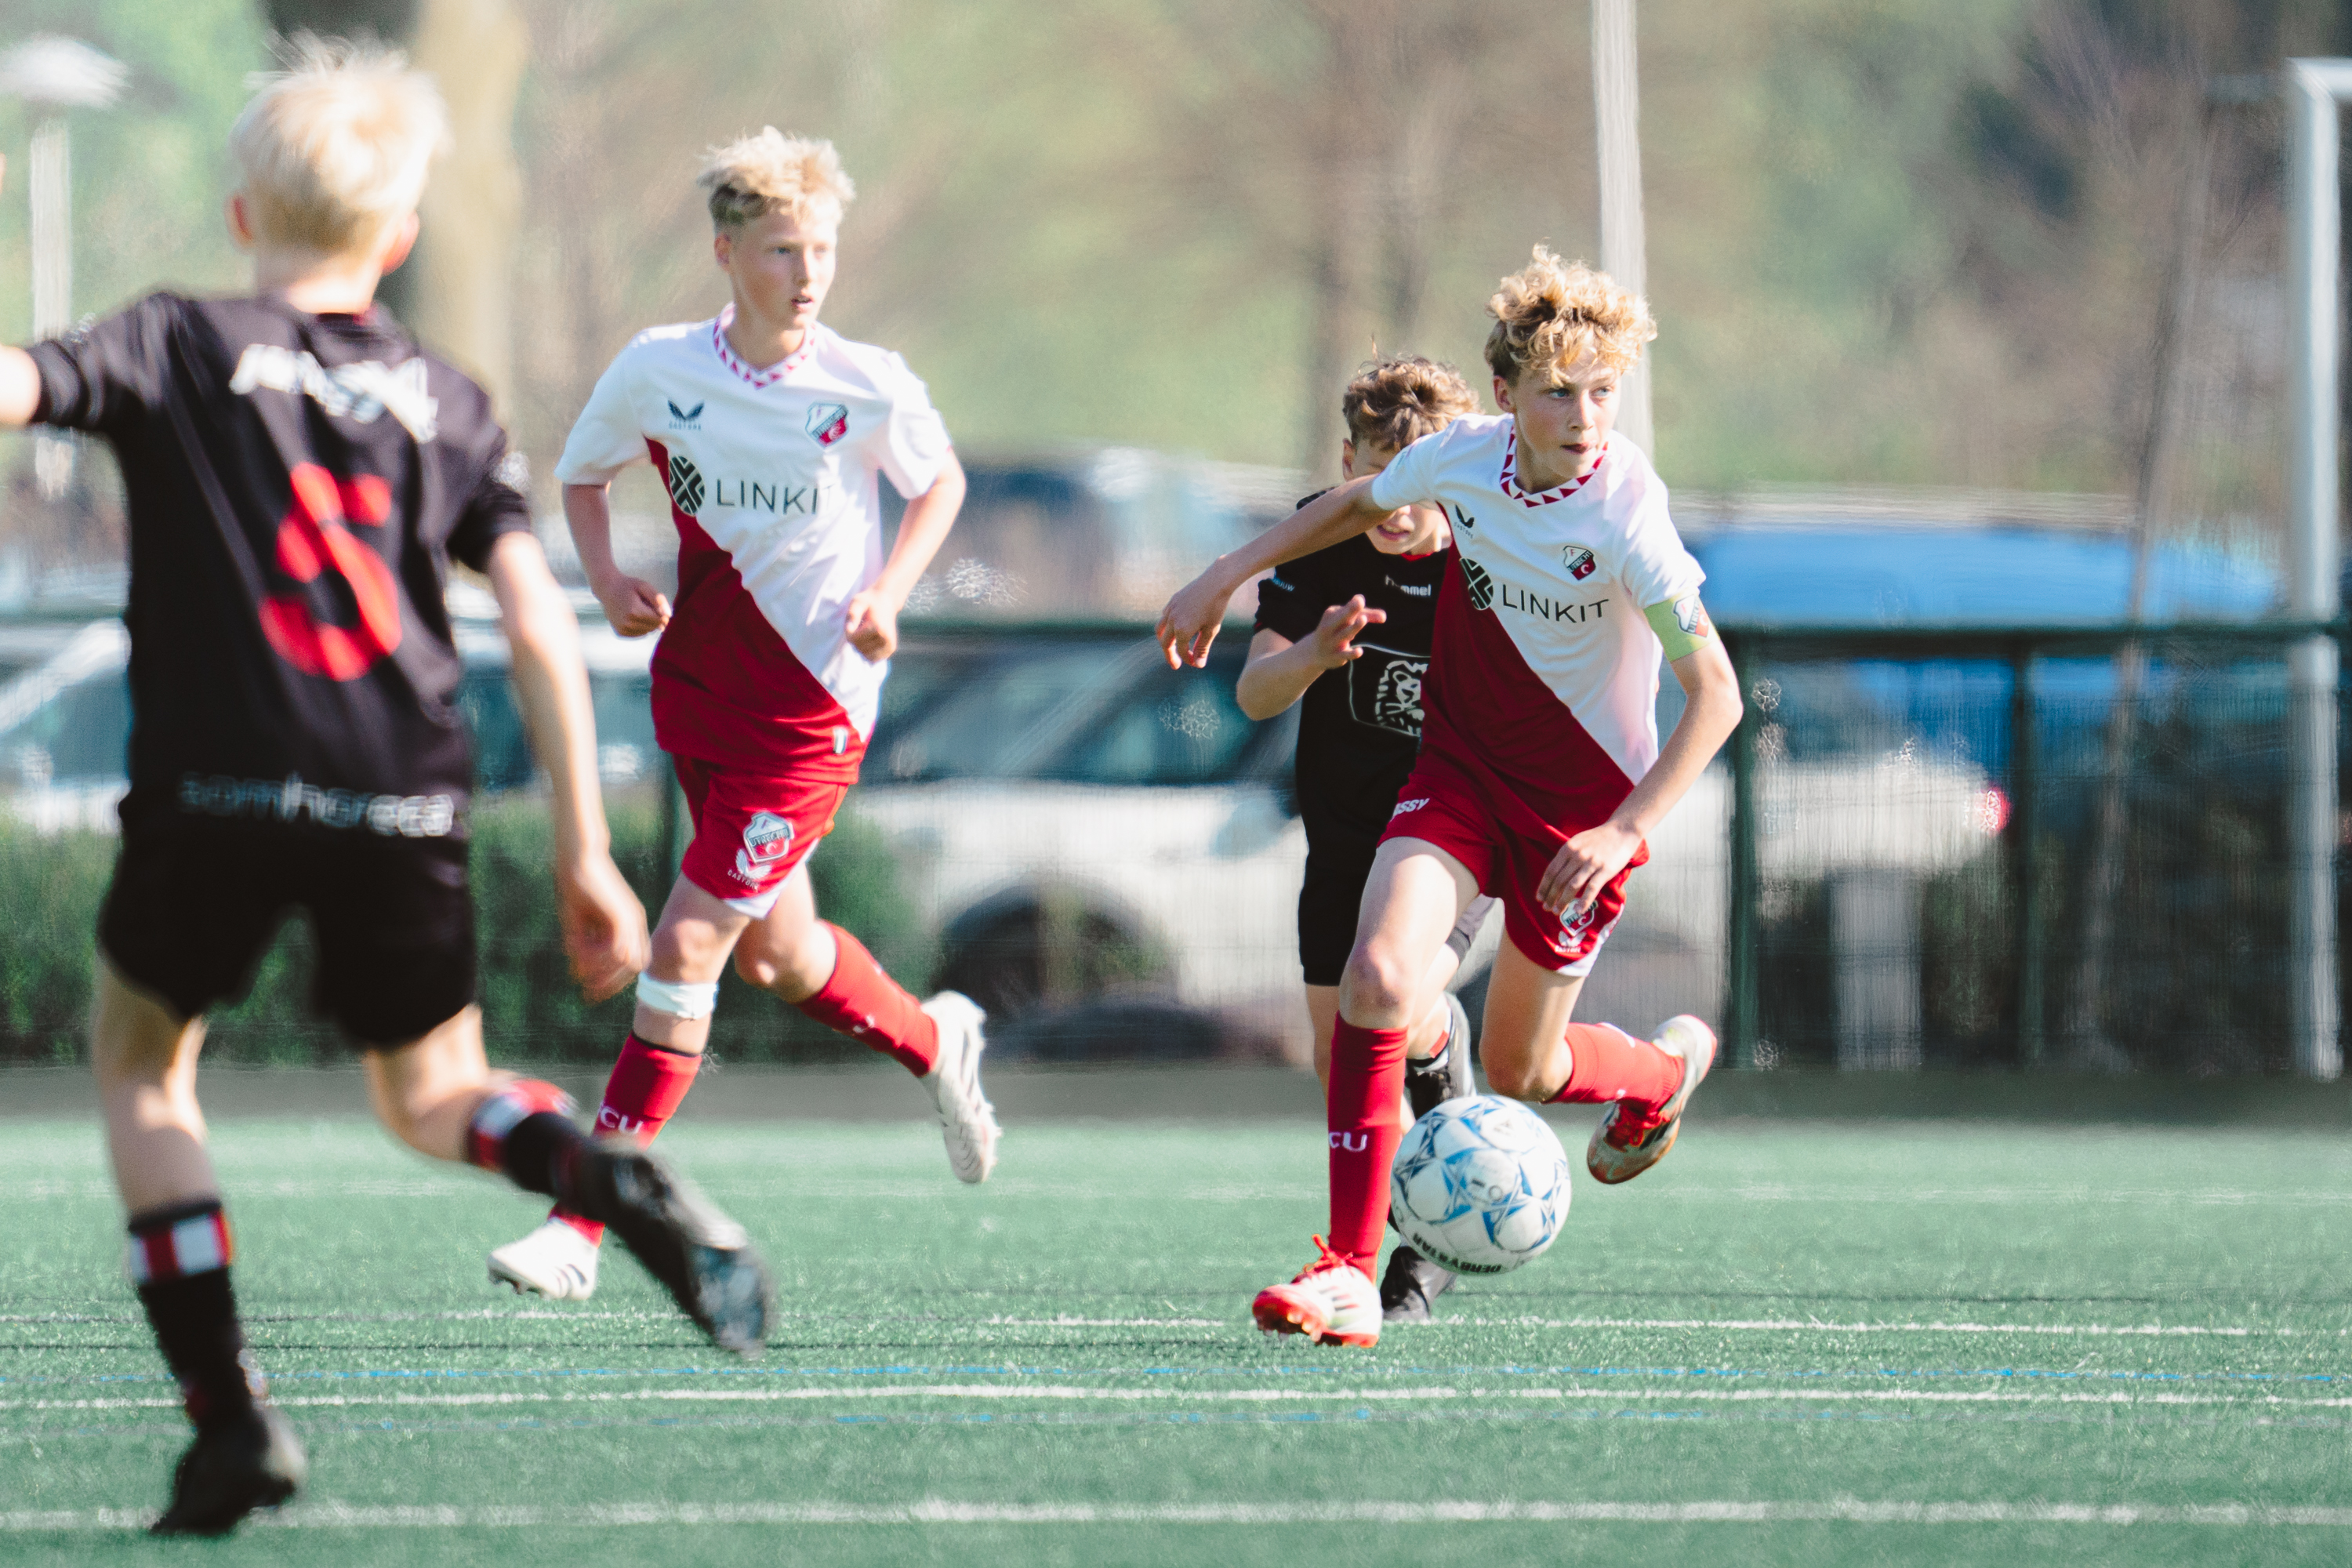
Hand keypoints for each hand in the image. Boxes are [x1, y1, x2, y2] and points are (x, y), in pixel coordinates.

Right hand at [555, 853, 649, 1002]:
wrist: (578, 856)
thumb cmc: (576, 886)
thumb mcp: (577, 922)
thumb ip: (581, 946)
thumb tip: (578, 972)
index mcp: (629, 923)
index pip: (636, 960)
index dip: (617, 979)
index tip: (594, 990)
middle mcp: (635, 922)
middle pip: (637, 966)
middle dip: (613, 983)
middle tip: (589, 992)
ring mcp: (632, 919)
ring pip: (629, 962)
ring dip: (603, 972)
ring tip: (580, 971)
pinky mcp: (622, 915)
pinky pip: (618, 950)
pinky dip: (599, 959)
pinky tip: (580, 956)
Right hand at [593, 572, 669, 637]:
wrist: (607, 589)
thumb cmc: (628, 586)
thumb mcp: (644, 587)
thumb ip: (658, 599)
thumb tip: (669, 616)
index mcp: (634, 611)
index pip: (659, 620)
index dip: (661, 612)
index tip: (654, 603)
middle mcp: (627, 623)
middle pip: (654, 627)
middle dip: (654, 617)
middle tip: (645, 604)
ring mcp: (622, 629)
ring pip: (647, 631)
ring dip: (648, 622)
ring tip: (638, 609)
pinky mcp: (620, 633)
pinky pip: (640, 633)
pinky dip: (641, 626)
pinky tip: (634, 615)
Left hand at [844, 587, 899, 661]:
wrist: (886, 601)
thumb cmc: (869, 601)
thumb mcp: (857, 601)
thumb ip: (852, 614)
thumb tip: (849, 630)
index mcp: (878, 627)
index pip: (854, 640)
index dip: (849, 632)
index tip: (853, 623)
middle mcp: (886, 638)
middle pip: (860, 648)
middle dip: (855, 640)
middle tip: (859, 627)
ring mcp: (889, 645)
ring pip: (866, 655)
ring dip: (861, 646)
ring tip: (864, 633)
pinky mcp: (891, 649)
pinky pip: (874, 658)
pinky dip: (868, 652)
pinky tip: (869, 640)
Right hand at [1156, 563, 1240, 668]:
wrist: (1215, 582)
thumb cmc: (1216, 607)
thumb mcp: (1211, 630)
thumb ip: (1202, 648)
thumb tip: (1198, 665)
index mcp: (1182, 630)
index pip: (1182, 651)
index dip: (1189, 659)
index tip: (1196, 663)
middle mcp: (1172, 621)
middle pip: (1166, 643)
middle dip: (1170, 655)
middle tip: (1175, 664)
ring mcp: (1171, 609)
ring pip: (1160, 629)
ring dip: (1164, 641)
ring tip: (1169, 647)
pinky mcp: (1173, 600)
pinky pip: (1164, 616)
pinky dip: (1166, 625)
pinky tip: (1174, 627)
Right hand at [1306, 596, 1385, 668]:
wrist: (1314, 653)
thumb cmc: (1336, 631)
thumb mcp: (1347, 620)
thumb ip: (1367, 616)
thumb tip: (1384, 617)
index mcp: (1332, 614)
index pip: (1348, 609)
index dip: (1357, 605)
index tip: (1361, 601)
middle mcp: (1330, 626)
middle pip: (1342, 618)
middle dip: (1350, 610)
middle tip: (1360, 601)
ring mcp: (1332, 642)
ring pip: (1345, 634)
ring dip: (1354, 627)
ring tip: (1363, 619)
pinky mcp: (1336, 656)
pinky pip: (1345, 655)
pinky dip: (1352, 653)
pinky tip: (1360, 651)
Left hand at [1537, 819, 1643, 916]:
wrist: (1622, 831)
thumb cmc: (1599, 838)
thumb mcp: (1577, 841)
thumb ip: (1566, 855)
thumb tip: (1555, 874)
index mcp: (1568, 848)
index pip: (1551, 871)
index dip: (1544, 886)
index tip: (1539, 898)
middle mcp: (1577, 855)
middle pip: (1559, 880)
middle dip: (1551, 896)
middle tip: (1546, 908)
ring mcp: (1591, 863)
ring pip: (1572, 886)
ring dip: (1562, 901)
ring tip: (1557, 911)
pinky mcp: (1605, 870)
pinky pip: (1591, 888)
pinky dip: (1584, 901)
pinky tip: (1578, 910)